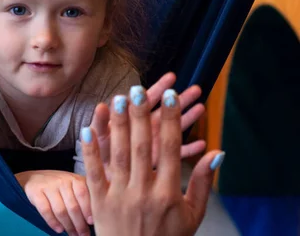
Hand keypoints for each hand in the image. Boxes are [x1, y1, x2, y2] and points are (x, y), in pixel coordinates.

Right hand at [15, 170, 91, 235]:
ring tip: (73, 234)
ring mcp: (49, 186)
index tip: (92, 223)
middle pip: (73, 206)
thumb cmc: (59, 186)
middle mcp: (62, 181)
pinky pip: (45, 210)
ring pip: (60, 210)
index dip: (88, 209)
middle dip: (79, 224)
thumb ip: (84, 196)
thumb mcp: (73, 185)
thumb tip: (96, 217)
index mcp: (74, 179)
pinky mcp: (36, 192)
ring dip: (68, 226)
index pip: (84, 194)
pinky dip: (53, 222)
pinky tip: (59, 229)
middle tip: (84, 235)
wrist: (35, 178)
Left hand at [80, 88, 224, 235]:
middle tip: (138, 90)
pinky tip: (88, 129)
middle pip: (143, 147)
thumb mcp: (192, 215)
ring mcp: (120, 197)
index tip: (171, 96)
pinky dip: (91, 151)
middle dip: (140, 117)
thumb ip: (203, 184)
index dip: (171, 121)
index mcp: (169, 193)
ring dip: (117, 126)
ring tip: (116, 99)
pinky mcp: (100, 202)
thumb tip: (217, 153)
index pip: (171, 150)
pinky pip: (95, 173)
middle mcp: (145, 192)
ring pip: (119, 155)